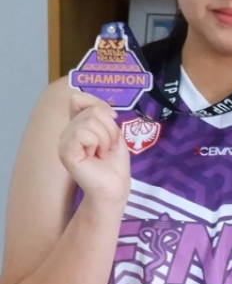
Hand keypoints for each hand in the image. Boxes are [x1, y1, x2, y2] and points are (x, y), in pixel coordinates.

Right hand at [57, 91, 130, 206]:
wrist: (114, 184)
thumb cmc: (114, 161)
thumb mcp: (113, 131)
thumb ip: (103, 116)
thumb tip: (101, 107)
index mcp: (77, 125)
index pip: (77, 98)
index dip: (97, 103)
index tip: (112, 118)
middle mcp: (68, 131)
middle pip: (93, 110)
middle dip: (110, 128)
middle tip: (109, 146)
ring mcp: (64, 141)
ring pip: (91, 121)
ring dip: (107, 137)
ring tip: (103, 152)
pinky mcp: (66, 151)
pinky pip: (84, 133)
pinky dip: (98, 143)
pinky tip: (96, 156)